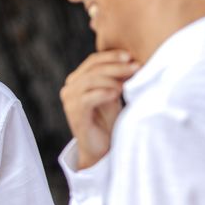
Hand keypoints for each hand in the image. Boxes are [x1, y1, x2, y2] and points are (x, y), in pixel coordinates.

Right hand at [60, 50, 138, 168]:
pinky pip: (87, 98)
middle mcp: (70, 87)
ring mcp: (69, 100)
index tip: (130, 56)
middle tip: (135, 67)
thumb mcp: (113, 93)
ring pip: (90, 80)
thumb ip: (116, 78)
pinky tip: (117, 93)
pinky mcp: (73, 113)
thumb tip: (132, 60)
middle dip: (116, 66)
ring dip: (112, 78)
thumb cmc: (107, 120)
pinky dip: (104, 93)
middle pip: (93, 69)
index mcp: (77, 79)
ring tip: (129, 82)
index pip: (93, 61)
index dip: (111, 56)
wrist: (100, 148)